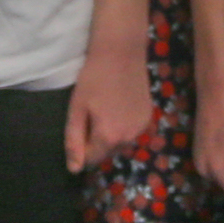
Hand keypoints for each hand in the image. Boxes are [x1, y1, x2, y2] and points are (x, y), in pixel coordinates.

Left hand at [65, 41, 152, 170]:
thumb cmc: (93, 79)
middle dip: (96, 142)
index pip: (91, 160)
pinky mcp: (149, 117)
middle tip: (90, 115)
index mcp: (109, 137)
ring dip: (111, 136)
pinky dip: (124, 127)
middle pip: (107, 153)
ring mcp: (142, 128)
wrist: (121, 53)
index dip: (81, 147)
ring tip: (105, 110)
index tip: (79, 126)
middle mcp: (129, 138)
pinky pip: (132, 132)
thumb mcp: (77, 109)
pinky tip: (118, 107)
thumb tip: (74, 170)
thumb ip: (74, 142)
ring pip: (121, 144)